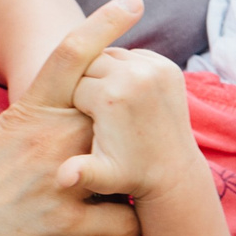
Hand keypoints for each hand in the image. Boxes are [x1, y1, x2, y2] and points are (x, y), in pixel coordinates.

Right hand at [0, 0, 145, 235]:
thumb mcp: (1, 139)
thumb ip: (43, 124)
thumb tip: (81, 113)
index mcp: (30, 112)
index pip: (70, 54)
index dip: (104, 23)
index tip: (133, 0)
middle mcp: (49, 139)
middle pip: (116, 114)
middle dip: (136, 125)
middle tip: (153, 131)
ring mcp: (60, 180)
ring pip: (130, 170)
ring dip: (137, 185)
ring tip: (141, 195)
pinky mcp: (65, 225)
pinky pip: (125, 221)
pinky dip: (130, 232)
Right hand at [61, 46, 202, 204]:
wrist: (173, 171)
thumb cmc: (129, 175)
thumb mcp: (102, 176)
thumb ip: (79, 172)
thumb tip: (62, 180)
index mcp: (111, 97)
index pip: (73, 84)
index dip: (73, 104)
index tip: (84, 124)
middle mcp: (135, 75)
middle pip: (89, 64)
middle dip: (86, 84)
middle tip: (93, 112)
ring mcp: (155, 68)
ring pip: (109, 56)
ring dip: (102, 74)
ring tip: (106, 101)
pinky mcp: (168, 66)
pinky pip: (130, 57)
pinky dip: (122, 71)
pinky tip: (122, 94)